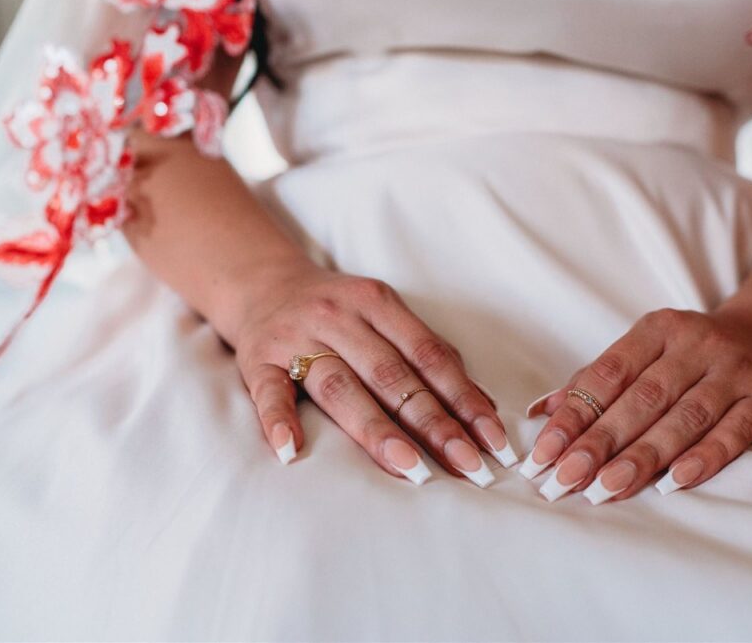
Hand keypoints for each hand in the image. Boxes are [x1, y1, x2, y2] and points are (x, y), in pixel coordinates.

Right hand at [230, 258, 517, 485]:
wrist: (262, 283)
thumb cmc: (339, 312)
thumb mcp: (383, 315)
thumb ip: (426, 354)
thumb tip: (482, 406)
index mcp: (377, 303)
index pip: (430, 357)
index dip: (465, 400)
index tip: (494, 441)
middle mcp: (339, 318)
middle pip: (392, 376)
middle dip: (435, 425)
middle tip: (469, 466)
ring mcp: (296, 338)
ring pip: (340, 388)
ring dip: (377, 431)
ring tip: (411, 469)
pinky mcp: (257, 359)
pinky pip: (268, 392)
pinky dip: (278, 422)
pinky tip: (291, 452)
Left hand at [518, 306, 751, 503]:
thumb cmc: (690, 352)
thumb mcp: (646, 350)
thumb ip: (596, 380)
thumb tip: (542, 410)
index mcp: (658, 329)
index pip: (608, 374)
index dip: (574, 415)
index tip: (544, 452)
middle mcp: (695, 344)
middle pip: (642, 399)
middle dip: (599, 442)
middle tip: (566, 479)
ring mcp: (733, 370)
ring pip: (683, 419)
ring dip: (642, 457)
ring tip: (606, 488)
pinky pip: (734, 432)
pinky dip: (704, 458)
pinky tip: (674, 482)